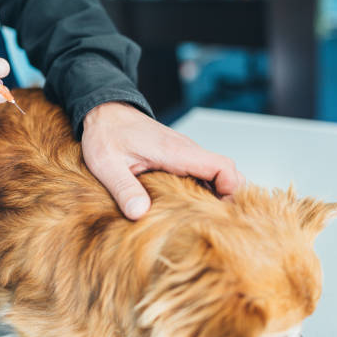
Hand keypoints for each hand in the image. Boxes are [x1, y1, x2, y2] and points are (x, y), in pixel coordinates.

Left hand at [82, 102, 244, 219]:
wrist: (105, 112)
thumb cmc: (106, 134)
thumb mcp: (107, 165)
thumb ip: (124, 189)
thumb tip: (140, 214)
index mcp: (175, 152)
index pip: (222, 166)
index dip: (231, 189)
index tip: (219, 211)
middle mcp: (186, 151)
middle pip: (226, 173)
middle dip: (226, 198)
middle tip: (211, 224)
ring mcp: (184, 154)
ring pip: (215, 174)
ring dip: (214, 196)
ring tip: (198, 221)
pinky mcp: (178, 159)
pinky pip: (201, 174)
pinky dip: (202, 191)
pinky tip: (186, 209)